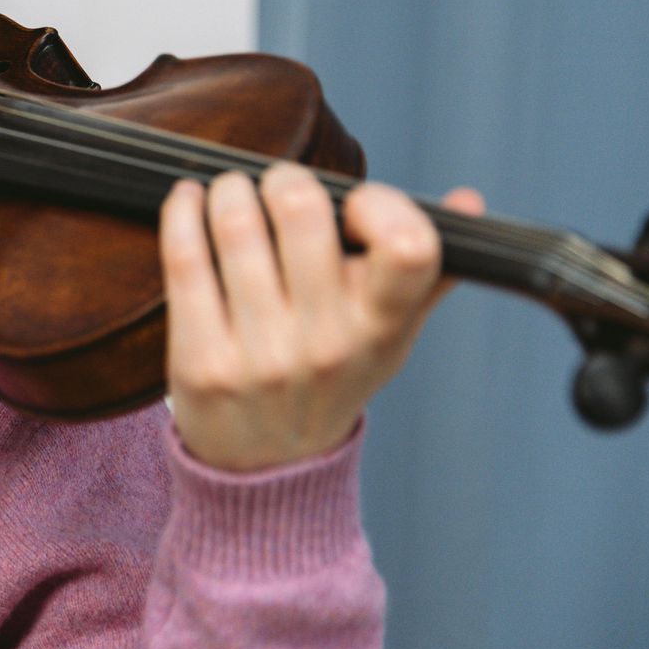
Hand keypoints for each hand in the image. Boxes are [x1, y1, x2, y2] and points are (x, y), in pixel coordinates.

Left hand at [159, 162, 484, 471]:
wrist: (269, 470)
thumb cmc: (331, 381)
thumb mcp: (390, 336)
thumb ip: (428, 269)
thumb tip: (467, 201)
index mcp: (381, 328)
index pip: (408, 246)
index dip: (379, 203)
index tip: (353, 201)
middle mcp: (325, 342)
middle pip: (302, 212)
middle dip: (284, 178)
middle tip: (277, 182)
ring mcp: (261, 354)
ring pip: (236, 227)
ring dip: (229, 191)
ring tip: (232, 191)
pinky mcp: (200, 361)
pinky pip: (184, 261)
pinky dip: (182, 214)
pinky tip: (189, 202)